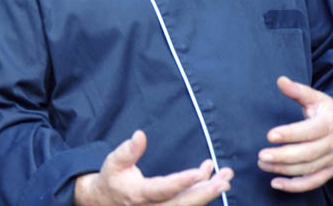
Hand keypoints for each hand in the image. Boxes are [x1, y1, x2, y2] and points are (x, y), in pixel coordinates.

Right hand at [74, 130, 232, 205]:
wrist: (107, 201)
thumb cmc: (112, 178)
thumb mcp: (114, 162)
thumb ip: (127, 150)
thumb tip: (140, 134)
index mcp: (138, 195)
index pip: (163, 189)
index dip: (182, 182)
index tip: (200, 173)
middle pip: (184, 203)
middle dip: (206, 192)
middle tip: (224, 179)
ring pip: (190, 204)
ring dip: (209, 191)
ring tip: (226, 176)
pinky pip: (188, 202)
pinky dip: (202, 191)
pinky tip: (212, 177)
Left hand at [258, 76, 332, 191]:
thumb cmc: (328, 111)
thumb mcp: (317, 98)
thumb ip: (298, 91)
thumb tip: (281, 80)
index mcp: (328, 124)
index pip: (309, 131)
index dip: (290, 134)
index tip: (269, 135)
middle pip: (308, 154)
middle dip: (283, 156)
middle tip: (261, 155)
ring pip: (308, 168)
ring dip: (284, 170)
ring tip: (262, 164)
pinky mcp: (330, 171)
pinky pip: (314, 182)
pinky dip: (295, 186)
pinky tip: (275, 184)